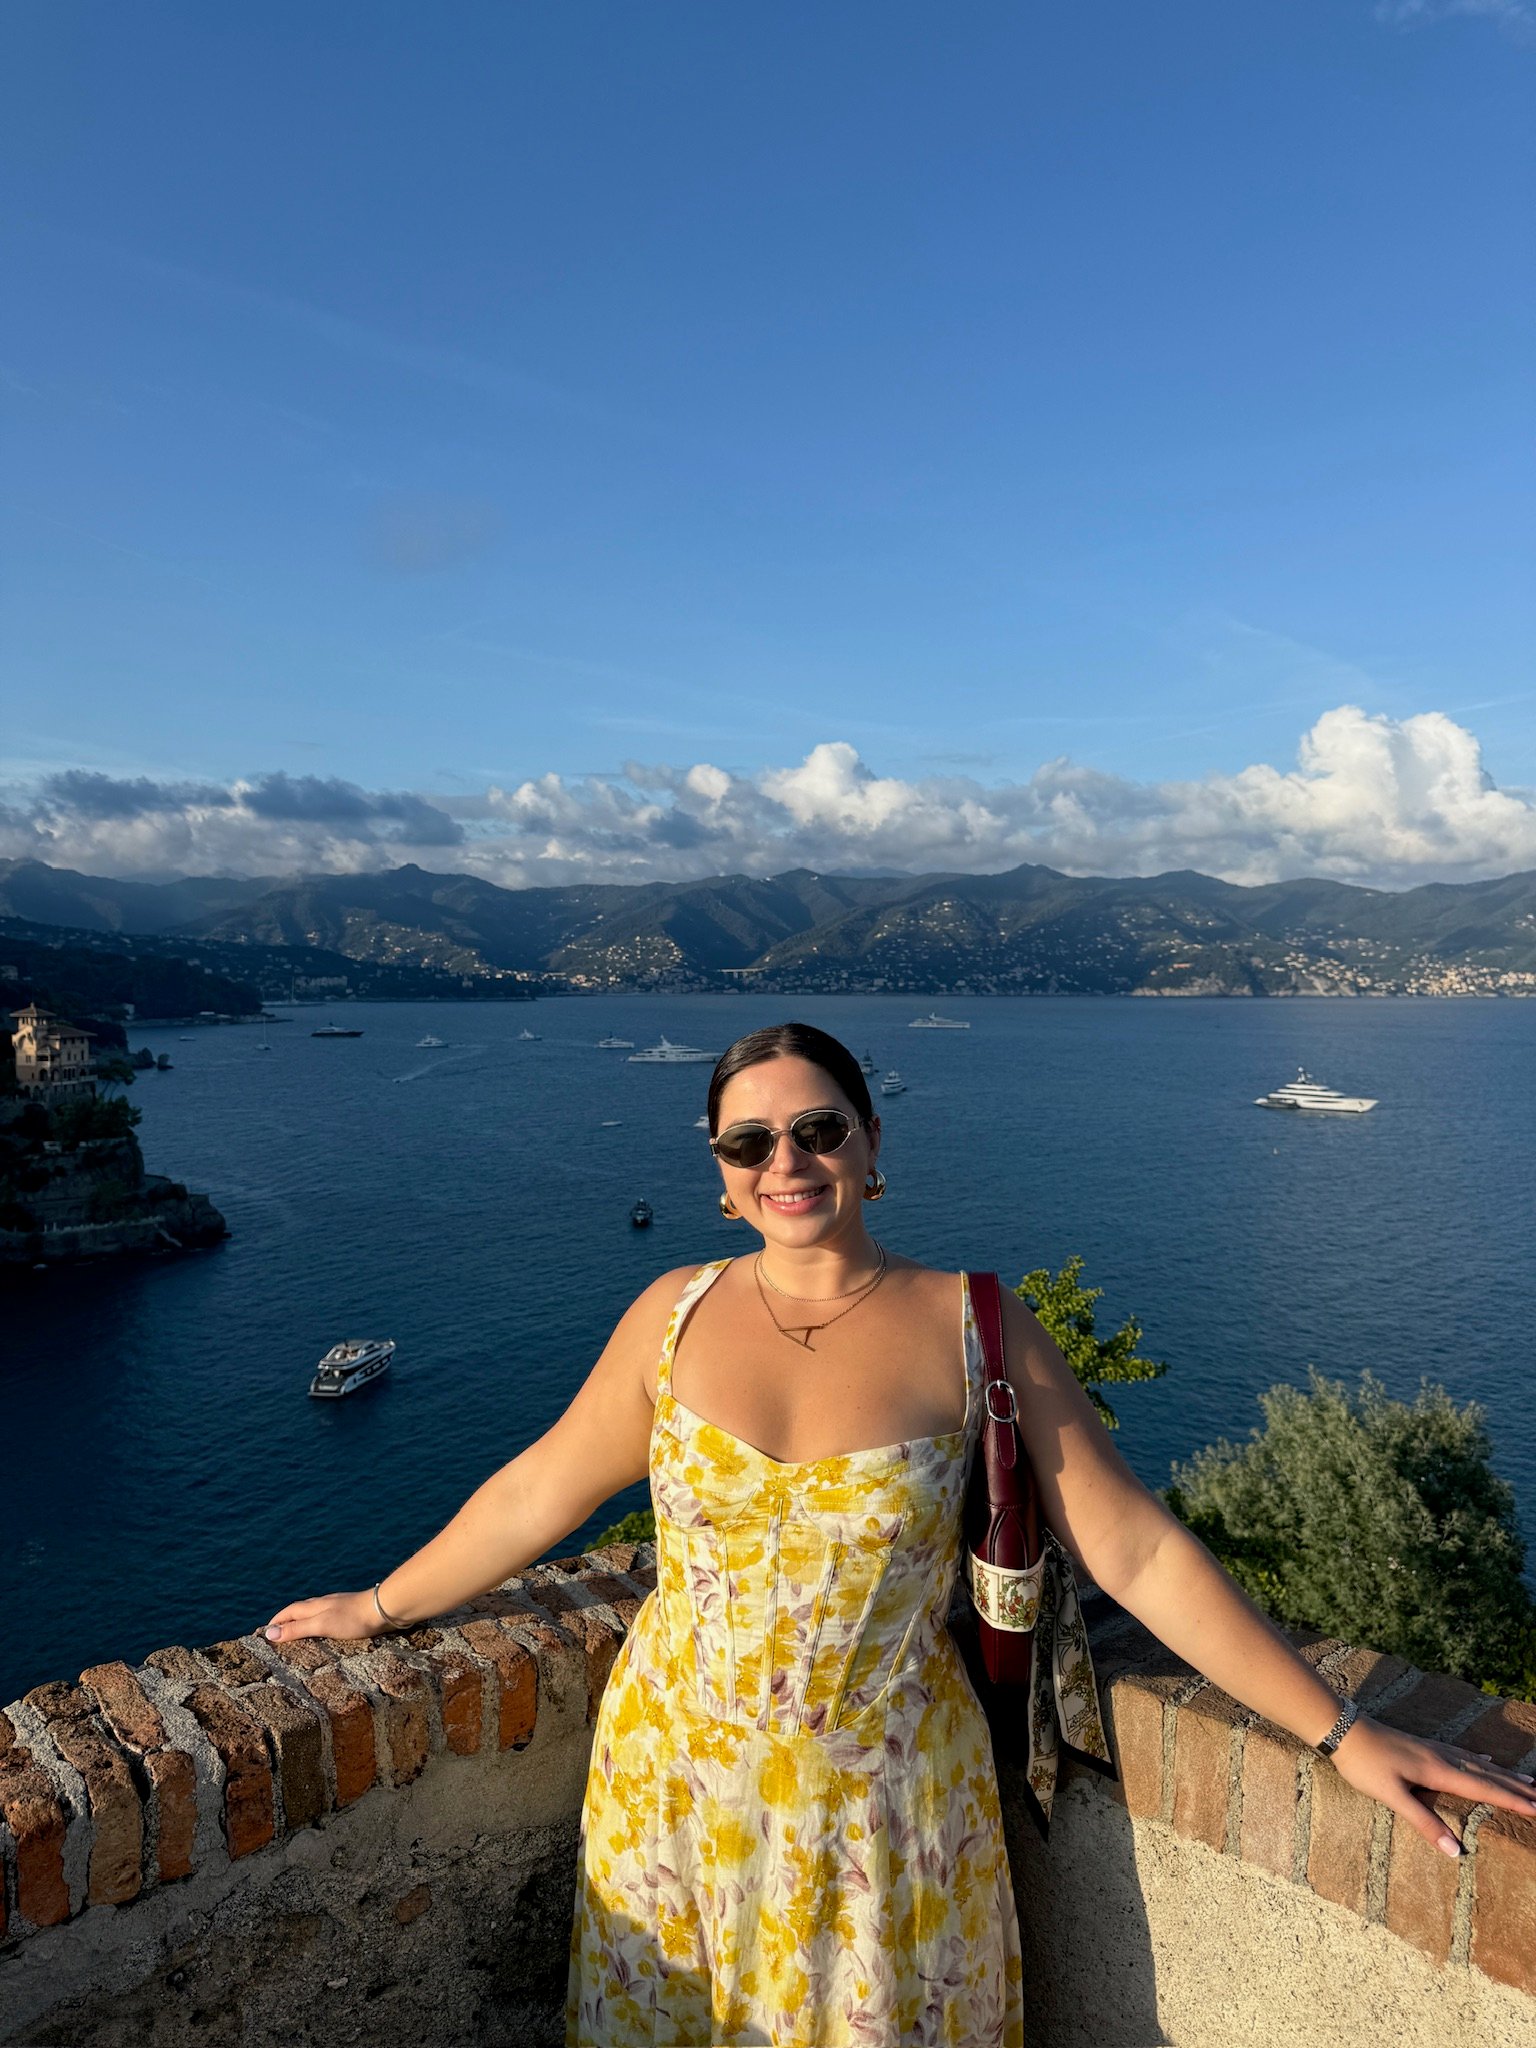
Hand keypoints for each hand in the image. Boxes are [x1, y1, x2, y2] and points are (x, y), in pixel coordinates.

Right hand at [262, 1589, 382, 1644]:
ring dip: (302, 1622)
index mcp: (314, 1606)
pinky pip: (327, 1619)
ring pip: (314, 1614)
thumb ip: (297, 1629)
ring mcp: (338, 1608)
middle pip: (300, 1611)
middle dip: (286, 1620)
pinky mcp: (350, 1614)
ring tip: (297, 1635)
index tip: (263, 1632)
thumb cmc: (352, 1618)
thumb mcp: (320, 1625)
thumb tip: (269, 1633)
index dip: (275, 1620)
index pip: (288, 1611)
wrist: (385, 1609)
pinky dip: (318, 1625)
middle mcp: (324, 1604)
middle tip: (276, 1634)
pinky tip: (324, 1633)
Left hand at [1329, 1711, 1535, 1856]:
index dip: (1512, 1801)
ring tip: (1528, 1781)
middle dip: (1517, 1788)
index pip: (1484, 1789)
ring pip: (1479, 1763)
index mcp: (1439, 1771)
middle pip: (1488, 1775)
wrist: (1343, 1728)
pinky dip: (1482, 1761)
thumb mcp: (1392, 1797)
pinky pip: (1464, 1754)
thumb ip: (1424, 1823)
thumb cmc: (1365, 1764)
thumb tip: (1457, 1851)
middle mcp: (1442, 1758)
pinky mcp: (1424, 1746)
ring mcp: (1434, 1749)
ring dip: (1505, 1775)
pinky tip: (1488, 1760)